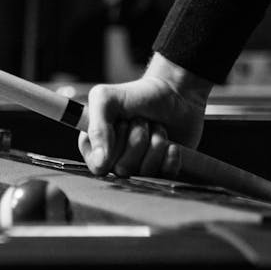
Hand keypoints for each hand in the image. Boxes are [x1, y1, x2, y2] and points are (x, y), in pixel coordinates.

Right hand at [78, 53, 211, 178]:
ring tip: (155, 127)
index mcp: (95, 144)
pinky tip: (170, 143)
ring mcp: (140, 166)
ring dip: (155, 144)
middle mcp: (115, 158)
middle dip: (136, 140)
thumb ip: (96, 128)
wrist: (175, 94)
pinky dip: (171, 156)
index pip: (98, 166)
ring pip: (144, 171)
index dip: (111, 148)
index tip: (121, 125)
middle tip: (140, 122)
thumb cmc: (138, 95)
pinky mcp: (163, 170)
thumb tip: (99, 163)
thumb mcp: (106, 99)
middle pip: (123, 169)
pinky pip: (165, 175)